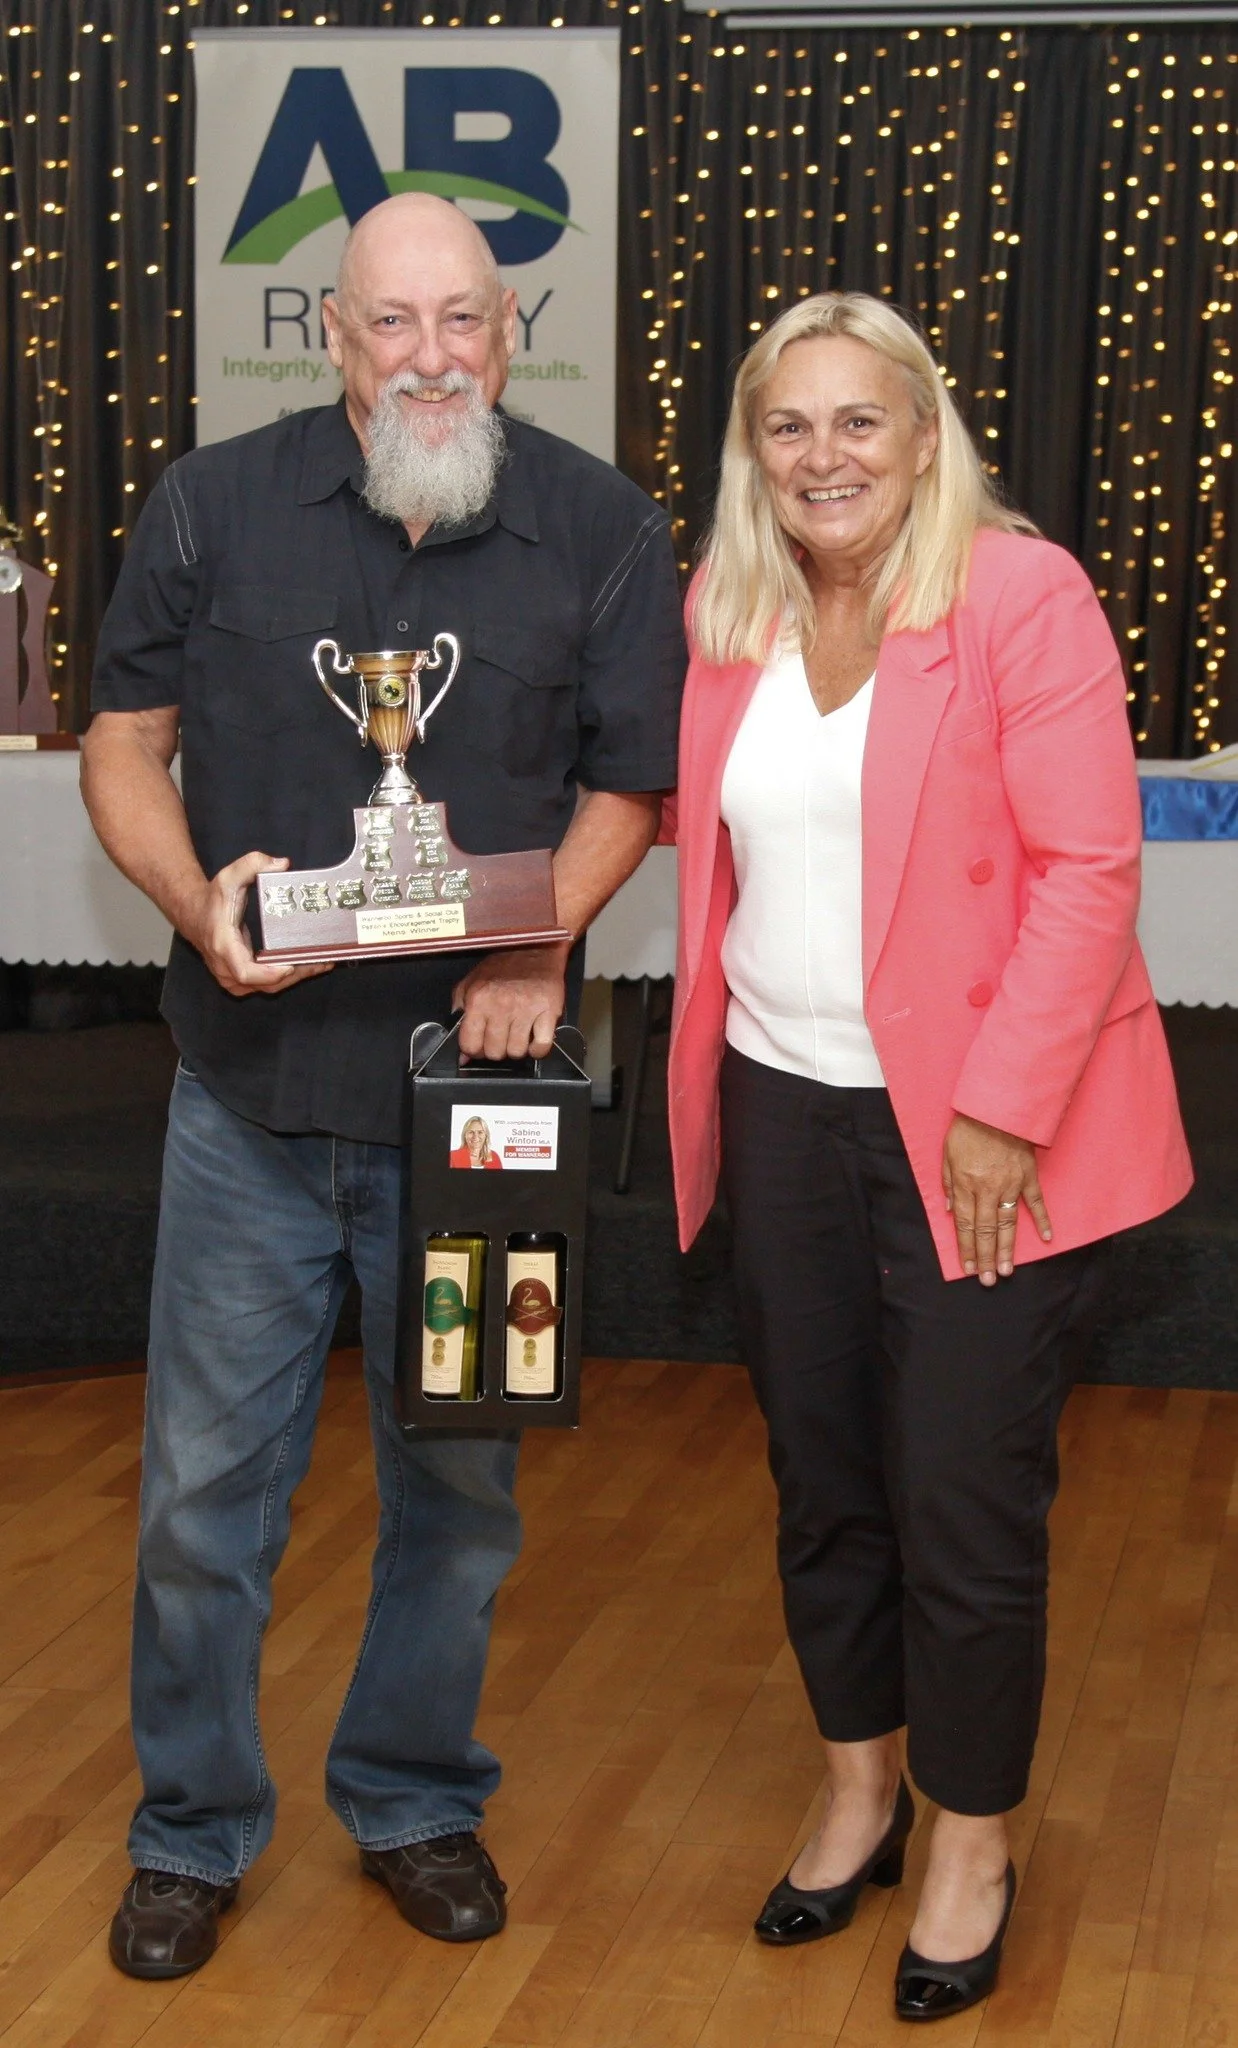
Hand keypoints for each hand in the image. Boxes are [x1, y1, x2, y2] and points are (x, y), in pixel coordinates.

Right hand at [187, 851, 333, 998]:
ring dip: (296, 978)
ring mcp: (233, 979)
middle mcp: (226, 968)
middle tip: (322, 960)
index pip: (244, 971)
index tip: (290, 967)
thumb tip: (282, 864)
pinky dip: (288, 979)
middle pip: (264, 984)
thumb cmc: (213, 899)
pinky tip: (309, 966)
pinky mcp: (240, 981)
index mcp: (223, 946)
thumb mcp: (228, 877)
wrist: (194, 916)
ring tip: (323, 963)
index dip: (268, 974)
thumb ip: (251, 864)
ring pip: (268, 988)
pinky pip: (266, 986)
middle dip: (295, 974)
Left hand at [453, 944, 567, 1060]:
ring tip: (517, 1035)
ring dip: (516, 1049)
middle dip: (495, 1050)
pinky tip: (533, 1040)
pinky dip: (537, 1050)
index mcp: (478, 999)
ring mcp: (526, 1009)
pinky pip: (541, 1046)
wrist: (535, 946)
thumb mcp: (472, 981)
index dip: (473, 1051)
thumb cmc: (504, 966)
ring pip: (516, 1052)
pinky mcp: (548, 1011)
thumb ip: (461, 1011)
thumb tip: (462, 1051)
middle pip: (494, 1052)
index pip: (470, 1044)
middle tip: (500, 1038)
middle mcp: (501, 1005)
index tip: (479, 1046)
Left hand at [942, 1113, 1052, 1284]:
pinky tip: (1046, 1238)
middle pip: (986, 1231)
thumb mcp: (947, 1154)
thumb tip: (949, 1210)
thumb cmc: (968, 1129)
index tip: (967, 1268)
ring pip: (1009, 1224)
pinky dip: (1042, 1221)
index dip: (966, 1249)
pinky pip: (1036, 1203)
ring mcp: (1011, 1185)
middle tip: (986, 1280)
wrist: (996, 1107)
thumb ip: (948, 1183)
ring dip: (1007, 1249)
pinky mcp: (1029, 1176)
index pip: (966, 1225)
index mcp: (966, 1185)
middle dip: (985, 1258)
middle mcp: (988, 1190)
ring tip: (1006, 1271)